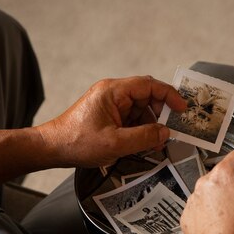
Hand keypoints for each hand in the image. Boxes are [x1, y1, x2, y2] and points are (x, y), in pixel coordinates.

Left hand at [37, 76, 185, 167]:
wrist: (51, 149)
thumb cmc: (77, 142)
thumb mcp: (115, 143)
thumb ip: (144, 137)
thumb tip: (166, 132)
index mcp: (113, 91)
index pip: (149, 85)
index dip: (169, 95)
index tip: (182, 108)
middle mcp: (112, 94)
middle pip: (147, 97)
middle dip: (161, 114)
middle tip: (171, 130)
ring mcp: (110, 105)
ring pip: (141, 110)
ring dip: (151, 125)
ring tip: (156, 143)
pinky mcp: (108, 117)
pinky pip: (131, 119)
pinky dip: (140, 130)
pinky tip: (144, 144)